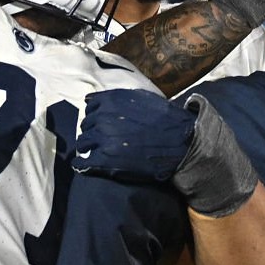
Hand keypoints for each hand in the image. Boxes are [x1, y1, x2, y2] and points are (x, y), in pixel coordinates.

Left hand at [75, 88, 194, 182]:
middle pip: (86, 125)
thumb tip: (100, 98)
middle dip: (93, 131)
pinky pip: (83, 162)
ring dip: (88, 147)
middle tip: (102, 139)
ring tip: (95, 152)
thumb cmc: (167, 120)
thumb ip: (121, 98)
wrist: (181, 143)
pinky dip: (82, 165)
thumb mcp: (144, 98)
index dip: (96, 115)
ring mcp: (102, 139)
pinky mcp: (105, 159)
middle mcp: (103, 117)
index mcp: (111, 100)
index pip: (90, 106)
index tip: (100, 122)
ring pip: (82, 143)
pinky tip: (85, 166)